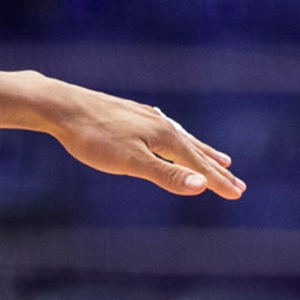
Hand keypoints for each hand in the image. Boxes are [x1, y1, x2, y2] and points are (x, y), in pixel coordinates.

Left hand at [45, 85, 244, 198]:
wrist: (61, 105)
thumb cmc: (93, 137)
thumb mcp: (130, 162)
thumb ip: (166, 175)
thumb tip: (201, 185)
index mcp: (165, 137)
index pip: (199, 165)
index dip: (218, 182)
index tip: (238, 194)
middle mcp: (161, 125)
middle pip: (196, 151)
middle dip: (217, 170)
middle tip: (238, 184)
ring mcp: (147, 118)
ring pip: (182, 139)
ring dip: (202, 152)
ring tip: (218, 158)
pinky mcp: (131, 115)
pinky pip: (166, 130)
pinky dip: (179, 139)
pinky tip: (172, 135)